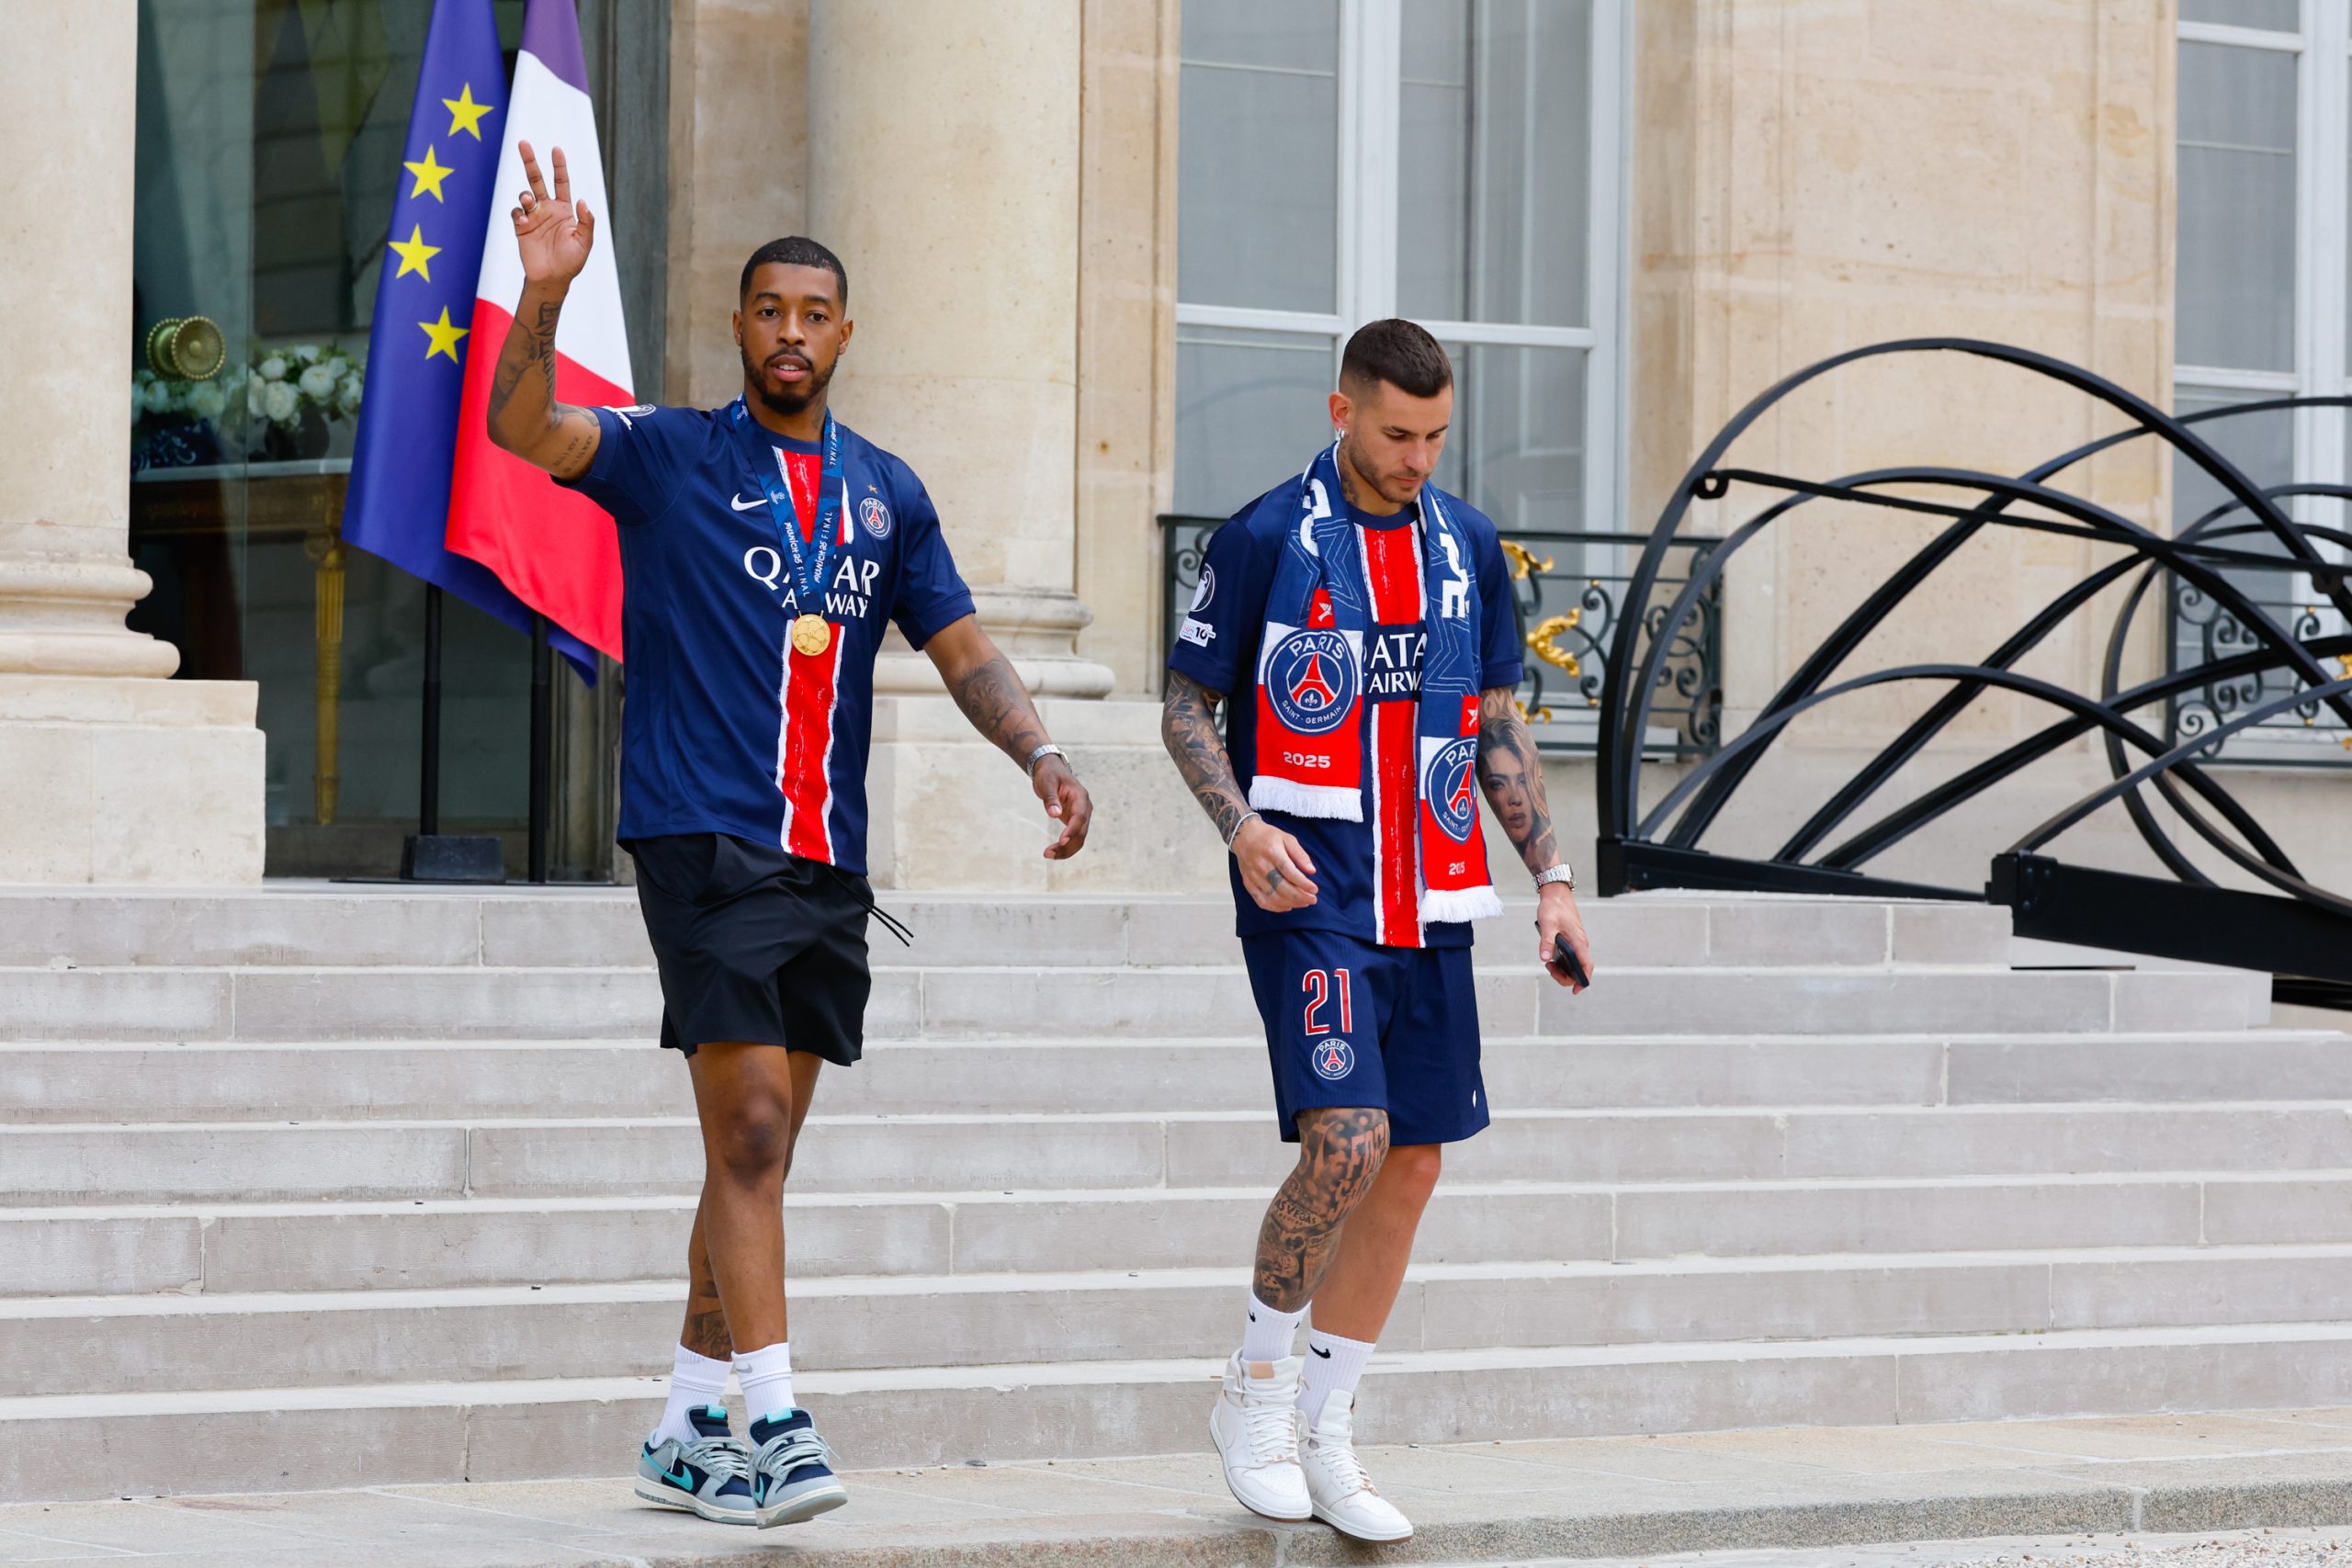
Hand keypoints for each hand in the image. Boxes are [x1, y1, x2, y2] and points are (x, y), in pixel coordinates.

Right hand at [510, 141, 593, 286]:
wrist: (552, 279)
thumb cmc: (571, 262)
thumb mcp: (585, 242)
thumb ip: (587, 222)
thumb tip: (584, 201)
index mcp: (564, 209)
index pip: (561, 182)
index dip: (559, 166)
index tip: (556, 149)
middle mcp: (547, 209)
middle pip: (537, 179)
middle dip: (530, 161)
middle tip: (523, 143)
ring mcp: (533, 217)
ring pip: (525, 194)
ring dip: (525, 194)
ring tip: (527, 200)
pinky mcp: (521, 227)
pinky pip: (516, 212)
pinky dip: (518, 212)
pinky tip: (523, 219)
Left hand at [1034, 757, 1092, 859]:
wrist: (1052, 770)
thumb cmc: (1048, 775)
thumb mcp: (1046, 783)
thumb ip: (1051, 798)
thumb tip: (1054, 814)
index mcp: (1080, 796)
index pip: (1080, 817)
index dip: (1072, 830)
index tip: (1062, 841)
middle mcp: (1084, 808)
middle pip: (1081, 832)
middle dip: (1067, 845)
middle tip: (1047, 854)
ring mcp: (1082, 816)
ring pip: (1079, 838)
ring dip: (1066, 850)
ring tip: (1048, 855)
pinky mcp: (1075, 822)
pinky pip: (1074, 838)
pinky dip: (1066, 847)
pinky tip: (1053, 852)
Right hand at [1233, 817, 1318, 911]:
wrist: (1244, 836)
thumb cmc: (1269, 837)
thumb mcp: (1288, 839)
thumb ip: (1300, 855)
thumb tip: (1312, 871)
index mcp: (1272, 852)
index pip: (1290, 872)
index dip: (1303, 883)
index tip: (1315, 889)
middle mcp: (1261, 866)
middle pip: (1282, 887)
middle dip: (1300, 896)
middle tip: (1313, 899)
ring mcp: (1253, 876)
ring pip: (1273, 896)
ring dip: (1290, 903)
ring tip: (1304, 903)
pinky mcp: (1248, 884)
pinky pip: (1261, 901)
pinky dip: (1275, 907)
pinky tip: (1287, 906)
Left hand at [1537, 881, 1592, 992]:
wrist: (1556, 894)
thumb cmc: (1554, 907)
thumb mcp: (1547, 924)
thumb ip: (1546, 942)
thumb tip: (1545, 959)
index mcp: (1579, 942)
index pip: (1587, 966)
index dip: (1583, 980)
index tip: (1576, 990)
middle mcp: (1580, 945)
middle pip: (1579, 969)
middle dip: (1565, 976)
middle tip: (1549, 969)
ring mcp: (1576, 944)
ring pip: (1574, 965)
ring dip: (1562, 970)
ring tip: (1548, 964)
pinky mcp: (1571, 942)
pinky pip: (1569, 958)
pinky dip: (1561, 963)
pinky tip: (1549, 959)